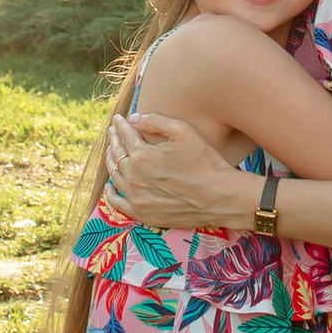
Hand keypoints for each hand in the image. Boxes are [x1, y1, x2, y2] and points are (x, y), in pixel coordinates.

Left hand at [100, 110, 260, 230]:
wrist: (220, 197)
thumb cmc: (205, 161)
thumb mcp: (184, 131)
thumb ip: (156, 121)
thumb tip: (133, 118)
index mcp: (142, 156)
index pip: (125, 136)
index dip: (121, 125)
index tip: (119, 119)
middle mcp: (135, 178)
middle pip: (117, 154)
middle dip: (114, 140)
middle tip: (113, 131)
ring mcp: (137, 198)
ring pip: (115, 176)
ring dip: (111, 161)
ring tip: (112, 151)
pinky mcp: (143, 214)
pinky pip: (118, 204)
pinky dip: (111, 193)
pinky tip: (110, 186)